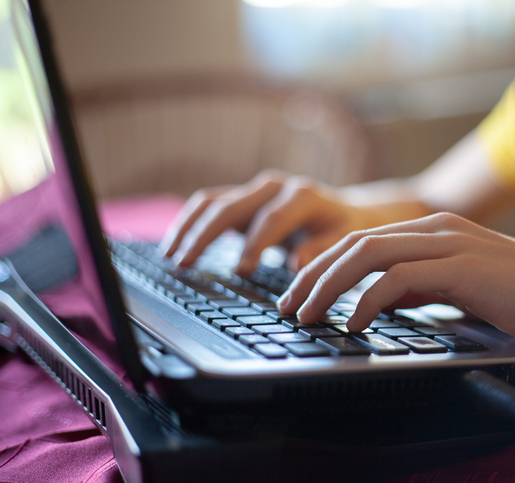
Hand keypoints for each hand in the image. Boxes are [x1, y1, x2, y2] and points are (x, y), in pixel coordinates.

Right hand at [160, 170, 375, 273]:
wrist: (341, 210)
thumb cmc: (341, 228)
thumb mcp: (342, 240)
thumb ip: (321, 250)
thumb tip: (296, 264)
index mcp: (302, 195)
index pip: (272, 218)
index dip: (256, 244)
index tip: (243, 271)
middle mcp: (273, 186)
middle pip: (232, 205)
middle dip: (207, 235)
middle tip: (187, 263)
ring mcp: (253, 190)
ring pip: (212, 202)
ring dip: (189, 228)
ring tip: (172, 257)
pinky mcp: (241, 198)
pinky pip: (208, 205)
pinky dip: (189, 223)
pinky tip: (175, 246)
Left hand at [278, 212, 514, 347]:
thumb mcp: (456, 286)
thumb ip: (417, 286)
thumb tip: (376, 300)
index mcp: (432, 230)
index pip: (362, 240)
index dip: (323, 267)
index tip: (300, 294)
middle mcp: (434, 229)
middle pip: (354, 243)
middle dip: (313, 275)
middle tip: (288, 305)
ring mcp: (448, 244)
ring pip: (367, 254)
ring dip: (328, 286)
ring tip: (306, 315)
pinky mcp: (461, 267)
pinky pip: (398, 278)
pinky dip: (368, 300)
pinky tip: (354, 322)